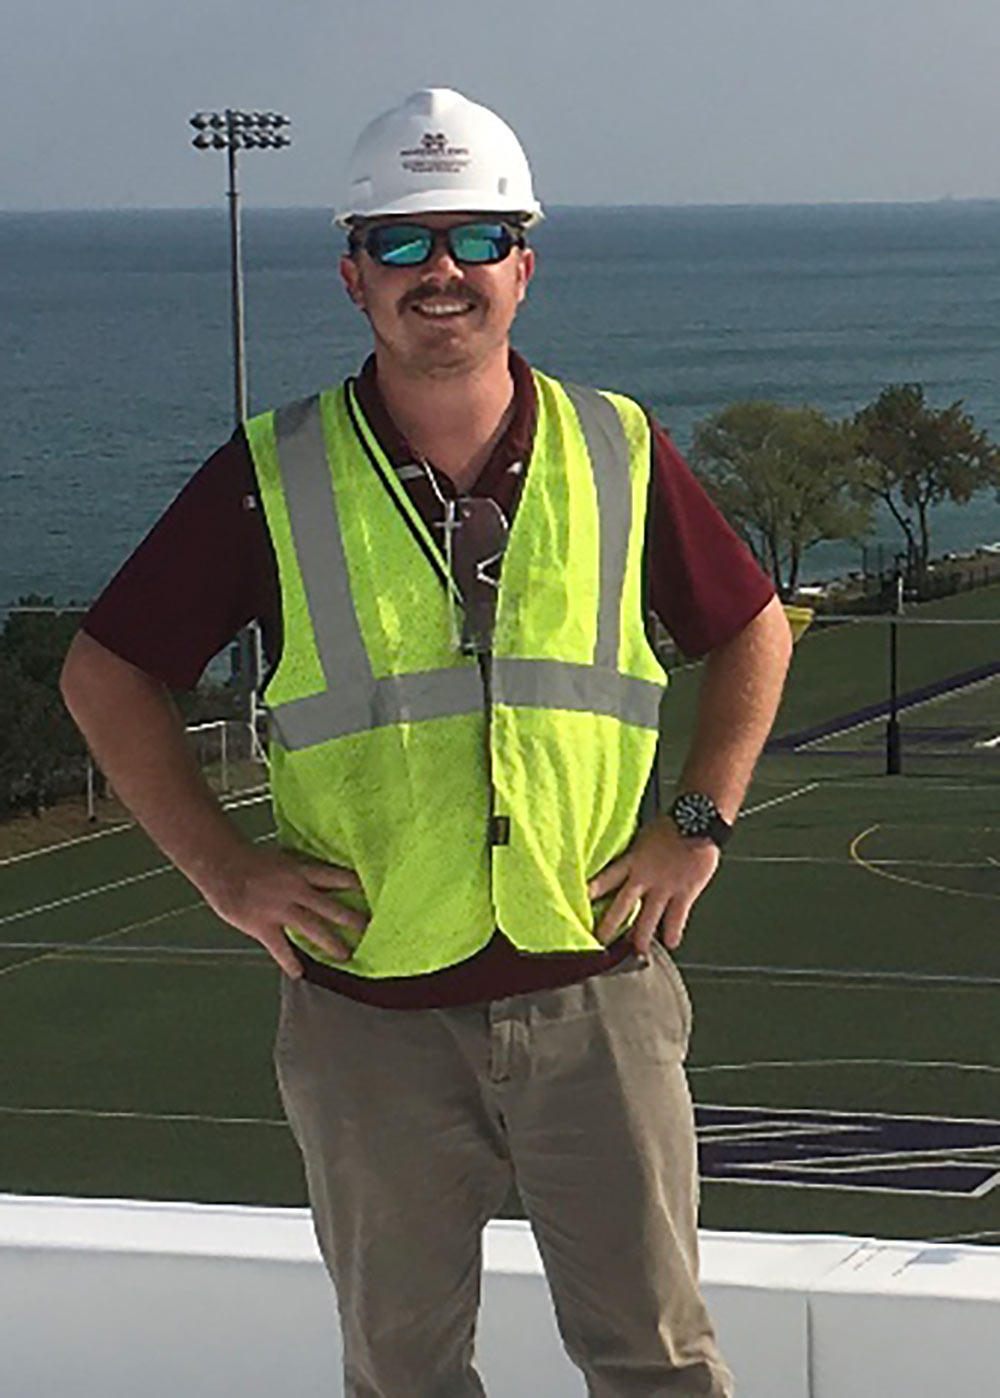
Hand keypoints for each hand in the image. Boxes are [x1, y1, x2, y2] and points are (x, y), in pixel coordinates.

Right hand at [202, 845, 367, 977]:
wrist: (221, 864)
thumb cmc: (247, 859)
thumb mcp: (280, 859)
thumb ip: (298, 871)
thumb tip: (315, 878)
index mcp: (300, 870)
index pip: (334, 876)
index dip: (353, 884)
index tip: (371, 892)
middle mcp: (296, 889)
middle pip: (331, 906)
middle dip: (352, 919)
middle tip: (369, 929)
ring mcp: (281, 909)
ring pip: (313, 928)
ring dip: (331, 943)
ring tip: (346, 955)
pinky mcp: (264, 925)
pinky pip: (281, 948)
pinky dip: (290, 962)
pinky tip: (299, 973)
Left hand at [588, 817, 719, 955]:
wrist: (698, 821)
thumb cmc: (674, 823)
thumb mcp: (646, 835)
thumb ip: (638, 851)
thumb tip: (630, 857)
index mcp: (634, 860)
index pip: (608, 877)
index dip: (594, 889)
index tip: (582, 903)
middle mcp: (645, 877)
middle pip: (622, 905)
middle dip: (610, 924)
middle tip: (600, 939)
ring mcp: (664, 887)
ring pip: (648, 918)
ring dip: (641, 936)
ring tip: (637, 950)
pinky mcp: (684, 892)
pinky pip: (677, 917)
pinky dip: (674, 931)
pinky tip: (671, 943)